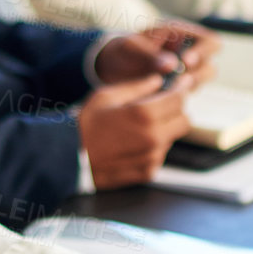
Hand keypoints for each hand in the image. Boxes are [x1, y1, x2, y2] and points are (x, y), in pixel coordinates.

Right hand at [79, 70, 206, 190]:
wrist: (68, 158)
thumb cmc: (84, 124)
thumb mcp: (107, 96)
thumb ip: (137, 87)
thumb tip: (157, 81)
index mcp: (145, 114)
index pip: (179, 98)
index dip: (181, 89)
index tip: (181, 84)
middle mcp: (153, 137)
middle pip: (184, 120)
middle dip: (175, 110)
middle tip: (161, 105)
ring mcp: (152, 157)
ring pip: (172, 138)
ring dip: (164, 129)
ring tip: (138, 126)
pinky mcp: (147, 172)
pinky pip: (160, 155)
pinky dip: (153, 147)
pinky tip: (133, 143)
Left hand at [93, 21, 219, 84]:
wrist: (111, 67)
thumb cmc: (122, 50)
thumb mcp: (130, 48)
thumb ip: (149, 54)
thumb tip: (171, 64)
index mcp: (181, 35)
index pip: (210, 41)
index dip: (204, 51)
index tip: (186, 61)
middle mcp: (188, 53)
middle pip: (210, 64)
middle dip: (199, 73)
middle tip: (180, 79)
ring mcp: (185, 72)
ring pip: (202, 80)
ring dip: (191, 85)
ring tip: (172, 88)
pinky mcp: (178, 86)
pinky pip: (188, 92)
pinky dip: (180, 95)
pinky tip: (164, 96)